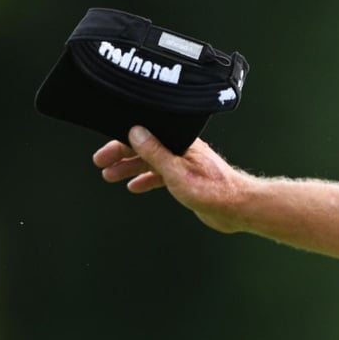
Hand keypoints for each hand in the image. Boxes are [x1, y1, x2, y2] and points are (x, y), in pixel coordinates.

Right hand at [92, 127, 247, 231]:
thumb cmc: (213, 189)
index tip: (103, 155)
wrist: (237, 208)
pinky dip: (147, 179)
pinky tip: (134, 186)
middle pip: (145, 148)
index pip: (144, 136)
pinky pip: (161, 176)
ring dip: (131, 168)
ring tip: (111, 176)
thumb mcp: (176, 171)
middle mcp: (182, 150)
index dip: (120, 144)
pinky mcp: (187, 179)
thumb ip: (154, 152)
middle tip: (102, 165)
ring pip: (151, 162)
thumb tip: (135, 131)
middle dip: (121, 156)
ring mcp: (184, 164)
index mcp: (181, 142)